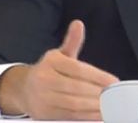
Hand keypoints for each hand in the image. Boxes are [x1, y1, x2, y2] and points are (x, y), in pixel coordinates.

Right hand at [0, 20, 119, 119]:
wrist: (23, 89)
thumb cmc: (48, 71)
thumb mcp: (59, 54)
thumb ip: (72, 41)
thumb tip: (78, 24)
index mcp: (52, 62)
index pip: (79, 69)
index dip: (98, 76)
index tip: (113, 81)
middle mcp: (45, 79)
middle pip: (77, 88)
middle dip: (98, 94)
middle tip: (114, 97)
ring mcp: (43, 98)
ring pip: (73, 104)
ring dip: (93, 107)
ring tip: (108, 107)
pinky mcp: (44, 114)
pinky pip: (68, 116)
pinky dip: (85, 117)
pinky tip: (96, 115)